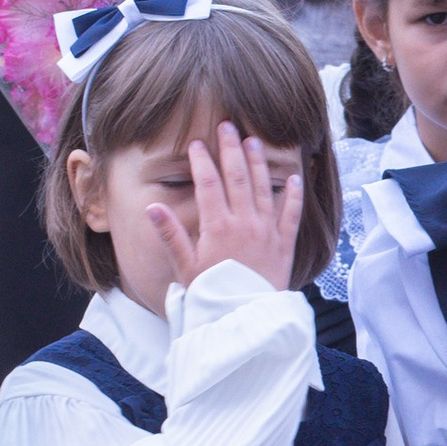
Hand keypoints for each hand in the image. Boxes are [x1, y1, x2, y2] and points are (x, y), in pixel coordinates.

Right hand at [148, 122, 302, 290]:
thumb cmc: (211, 294)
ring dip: (258, 162)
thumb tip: (152, 207)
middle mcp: (245, 223)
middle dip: (231, 149)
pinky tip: (294, 177)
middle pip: (238, 177)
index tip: (197, 143)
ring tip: (253, 141)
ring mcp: (268, 232)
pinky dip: (293, 194)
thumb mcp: (185, 267)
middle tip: (227, 126)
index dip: (202, 161)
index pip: (209, 183)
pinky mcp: (285, 244)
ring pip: (264, 188)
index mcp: (218, 226)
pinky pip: (291, 214)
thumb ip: (171, 235)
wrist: (245, 319)